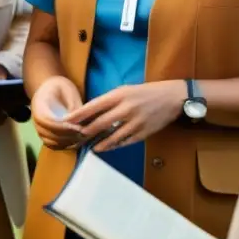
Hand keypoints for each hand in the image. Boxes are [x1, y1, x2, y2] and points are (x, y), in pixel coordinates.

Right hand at [30, 76, 84, 150]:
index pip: (47, 121)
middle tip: (84, 135)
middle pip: (48, 134)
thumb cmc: (60, 87)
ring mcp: (39, 128)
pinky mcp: (45, 135)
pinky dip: (64, 146)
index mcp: (38, 105)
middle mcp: (35, 120)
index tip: (78, 128)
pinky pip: (53, 145)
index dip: (62, 127)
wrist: (49, 88)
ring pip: (51, 142)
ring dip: (66, 143)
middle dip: (67, 136)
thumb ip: (72, 106)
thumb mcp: (67, 89)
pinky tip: (78, 141)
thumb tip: (79, 123)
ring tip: (82, 138)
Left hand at [65, 81, 184, 152]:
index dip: (79, 114)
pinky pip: (124, 142)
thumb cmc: (146, 92)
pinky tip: (105, 148)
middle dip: (86, 131)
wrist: (172, 97)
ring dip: (99, 143)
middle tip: (75, 136)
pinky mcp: (143, 133)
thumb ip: (110, 101)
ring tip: (90, 147)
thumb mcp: (126, 90)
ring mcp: (135, 122)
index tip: (67, 120)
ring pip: (112, 136)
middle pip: (100, 123)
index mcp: (120, 95)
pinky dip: (113, 145)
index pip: (94, 105)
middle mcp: (126, 108)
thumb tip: (91, 112)